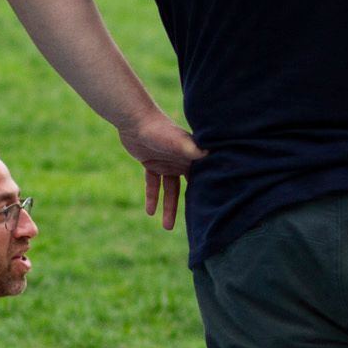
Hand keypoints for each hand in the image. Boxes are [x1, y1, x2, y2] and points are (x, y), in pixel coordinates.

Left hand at [120, 110, 201, 230]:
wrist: (134, 119)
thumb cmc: (158, 128)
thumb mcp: (176, 141)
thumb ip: (189, 148)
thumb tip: (207, 155)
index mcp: (192, 156)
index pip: (204, 178)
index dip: (208, 193)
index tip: (212, 212)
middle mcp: (182, 160)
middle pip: (189, 188)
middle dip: (189, 207)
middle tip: (192, 227)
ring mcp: (167, 163)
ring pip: (170, 190)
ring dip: (168, 207)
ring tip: (166, 227)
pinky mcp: (152, 164)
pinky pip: (153, 184)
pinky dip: (152, 196)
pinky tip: (150, 212)